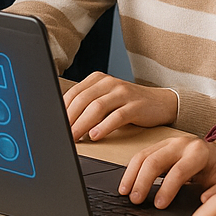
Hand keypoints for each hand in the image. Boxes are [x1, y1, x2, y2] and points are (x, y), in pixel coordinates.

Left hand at [63, 72, 177, 140]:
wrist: (161, 103)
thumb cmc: (129, 104)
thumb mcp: (107, 99)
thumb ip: (88, 105)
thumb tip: (65, 121)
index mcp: (98, 79)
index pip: (74, 93)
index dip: (63, 109)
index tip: (54, 123)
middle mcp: (109, 83)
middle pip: (83, 99)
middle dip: (70, 118)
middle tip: (62, 133)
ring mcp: (123, 93)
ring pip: (97, 107)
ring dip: (82, 124)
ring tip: (75, 136)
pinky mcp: (135, 105)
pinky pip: (116, 116)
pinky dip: (104, 126)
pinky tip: (95, 135)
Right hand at [119, 135, 215, 206]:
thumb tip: (204, 201)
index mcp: (199, 152)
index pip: (179, 170)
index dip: (167, 188)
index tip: (159, 205)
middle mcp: (181, 144)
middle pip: (155, 159)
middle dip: (142, 180)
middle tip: (135, 200)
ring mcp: (168, 142)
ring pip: (144, 154)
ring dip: (132, 174)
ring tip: (125, 192)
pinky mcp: (160, 145)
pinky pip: (142, 154)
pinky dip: (132, 169)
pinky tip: (127, 182)